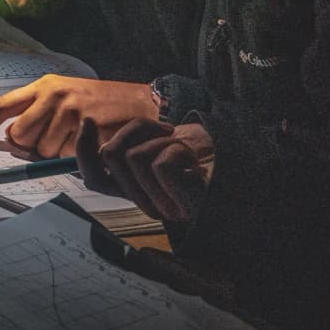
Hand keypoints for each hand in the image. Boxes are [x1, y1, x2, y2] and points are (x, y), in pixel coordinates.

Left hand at [0, 74, 155, 156]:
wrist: (141, 102)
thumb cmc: (100, 103)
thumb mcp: (66, 96)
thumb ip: (38, 113)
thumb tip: (14, 142)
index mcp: (44, 86)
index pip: (4, 105)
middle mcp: (53, 95)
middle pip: (20, 135)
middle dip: (30, 146)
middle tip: (51, 140)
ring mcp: (70, 111)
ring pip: (42, 150)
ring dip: (55, 153)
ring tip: (75, 138)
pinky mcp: (86, 127)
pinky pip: (65, 155)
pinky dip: (73, 156)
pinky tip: (88, 142)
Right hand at [76, 117, 214, 223]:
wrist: (245, 159)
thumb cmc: (203, 151)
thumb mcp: (157, 144)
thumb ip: (126, 147)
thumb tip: (85, 126)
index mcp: (138, 192)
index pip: (95, 178)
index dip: (83, 150)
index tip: (88, 122)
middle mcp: (149, 204)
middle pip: (109, 158)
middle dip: (134, 133)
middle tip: (164, 132)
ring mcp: (166, 207)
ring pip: (132, 157)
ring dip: (156, 138)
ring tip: (180, 144)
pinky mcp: (184, 205)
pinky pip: (158, 165)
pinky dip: (172, 146)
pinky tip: (189, 153)